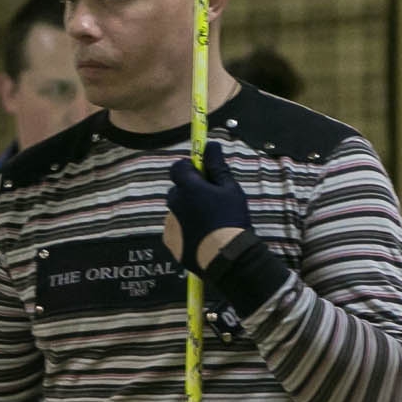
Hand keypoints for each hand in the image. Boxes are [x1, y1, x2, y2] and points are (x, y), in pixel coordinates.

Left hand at [162, 143, 250, 271]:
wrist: (226, 257)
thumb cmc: (231, 219)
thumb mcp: (230, 189)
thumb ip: (217, 166)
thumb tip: (210, 144)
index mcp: (187, 187)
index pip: (178, 167)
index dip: (189, 169)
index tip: (203, 175)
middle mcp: (174, 203)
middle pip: (178, 190)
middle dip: (190, 192)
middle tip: (211, 202)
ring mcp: (170, 223)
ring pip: (177, 211)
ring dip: (188, 212)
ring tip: (209, 225)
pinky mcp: (170, 241)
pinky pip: (176, 229)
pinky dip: (185, 230)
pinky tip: (202, 238)